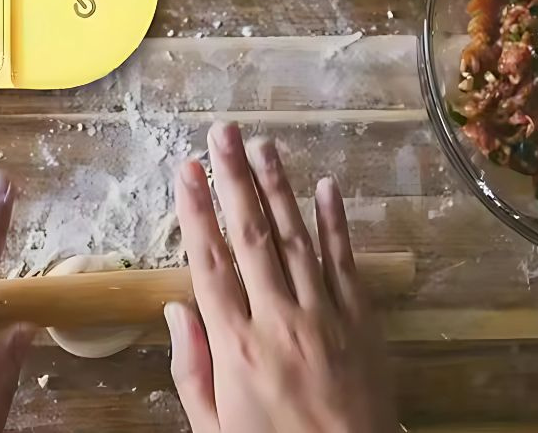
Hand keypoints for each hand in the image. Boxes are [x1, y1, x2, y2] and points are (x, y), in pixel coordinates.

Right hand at [166, 122, 396, 432]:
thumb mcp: (213, 429)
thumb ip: (191, 368)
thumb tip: (174, 307)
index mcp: (237, 347)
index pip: (209, 263)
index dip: (195, 211)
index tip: (185, 169)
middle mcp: (280, 320)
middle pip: (251, 236)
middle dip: (234, 179)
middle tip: (222, 134)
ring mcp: (326, 318)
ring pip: (296, 239)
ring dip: (278, 188)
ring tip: (262, 146)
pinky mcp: (362, 323)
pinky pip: (346, 264)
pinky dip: (336, 223)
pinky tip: (325, 186)